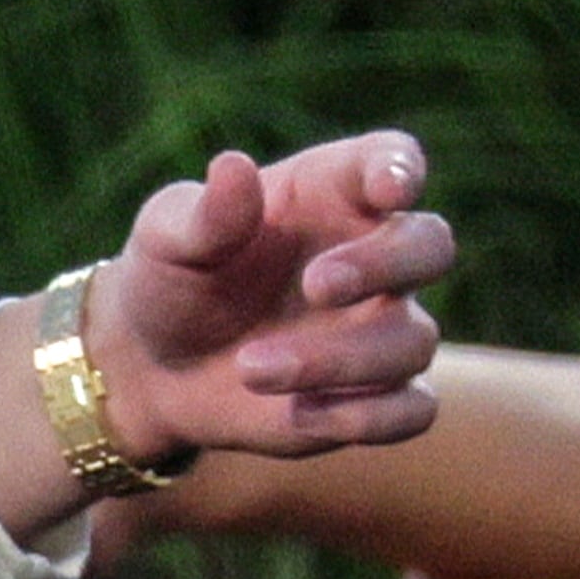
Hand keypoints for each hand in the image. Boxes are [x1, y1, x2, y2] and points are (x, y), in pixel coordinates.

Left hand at [84, 135, 451, 460]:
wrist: (150, 364)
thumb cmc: (168, 278)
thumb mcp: (166, 238)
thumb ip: (205, 213)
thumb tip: (233, 168)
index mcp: (330, 195)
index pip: (388, 161)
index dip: (400, 168)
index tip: (390, 187)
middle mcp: (371, 257)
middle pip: (430, 245)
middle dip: (386, 263)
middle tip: (317, 284)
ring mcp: (379, 327)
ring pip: (412, 340)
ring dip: (338, 359)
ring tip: (249, 367)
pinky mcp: (373, 394)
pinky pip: (412, 410)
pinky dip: (366, 417)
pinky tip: (298, 415)